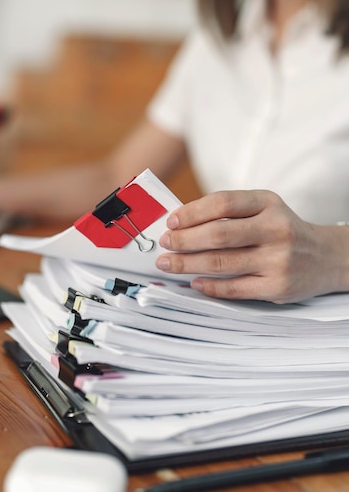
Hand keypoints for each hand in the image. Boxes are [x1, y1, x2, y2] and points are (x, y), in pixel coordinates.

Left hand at [156, 190, 345, 303]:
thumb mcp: (264, 209)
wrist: (325, 257)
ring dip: (188, 264)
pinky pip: (235, 288)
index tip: (171, 221)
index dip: (192, 212)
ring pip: (222, 263)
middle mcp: (276, 229)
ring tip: (169, 264)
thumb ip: (229, 212)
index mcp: (268, 203)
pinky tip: (194, 282)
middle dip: (184, 240)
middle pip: (218, 234)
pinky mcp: (277, 287)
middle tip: (165, 244)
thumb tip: (181, 223)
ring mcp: (278, 259)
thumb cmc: (282, 230)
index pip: (223, 203)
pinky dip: (210, 286)